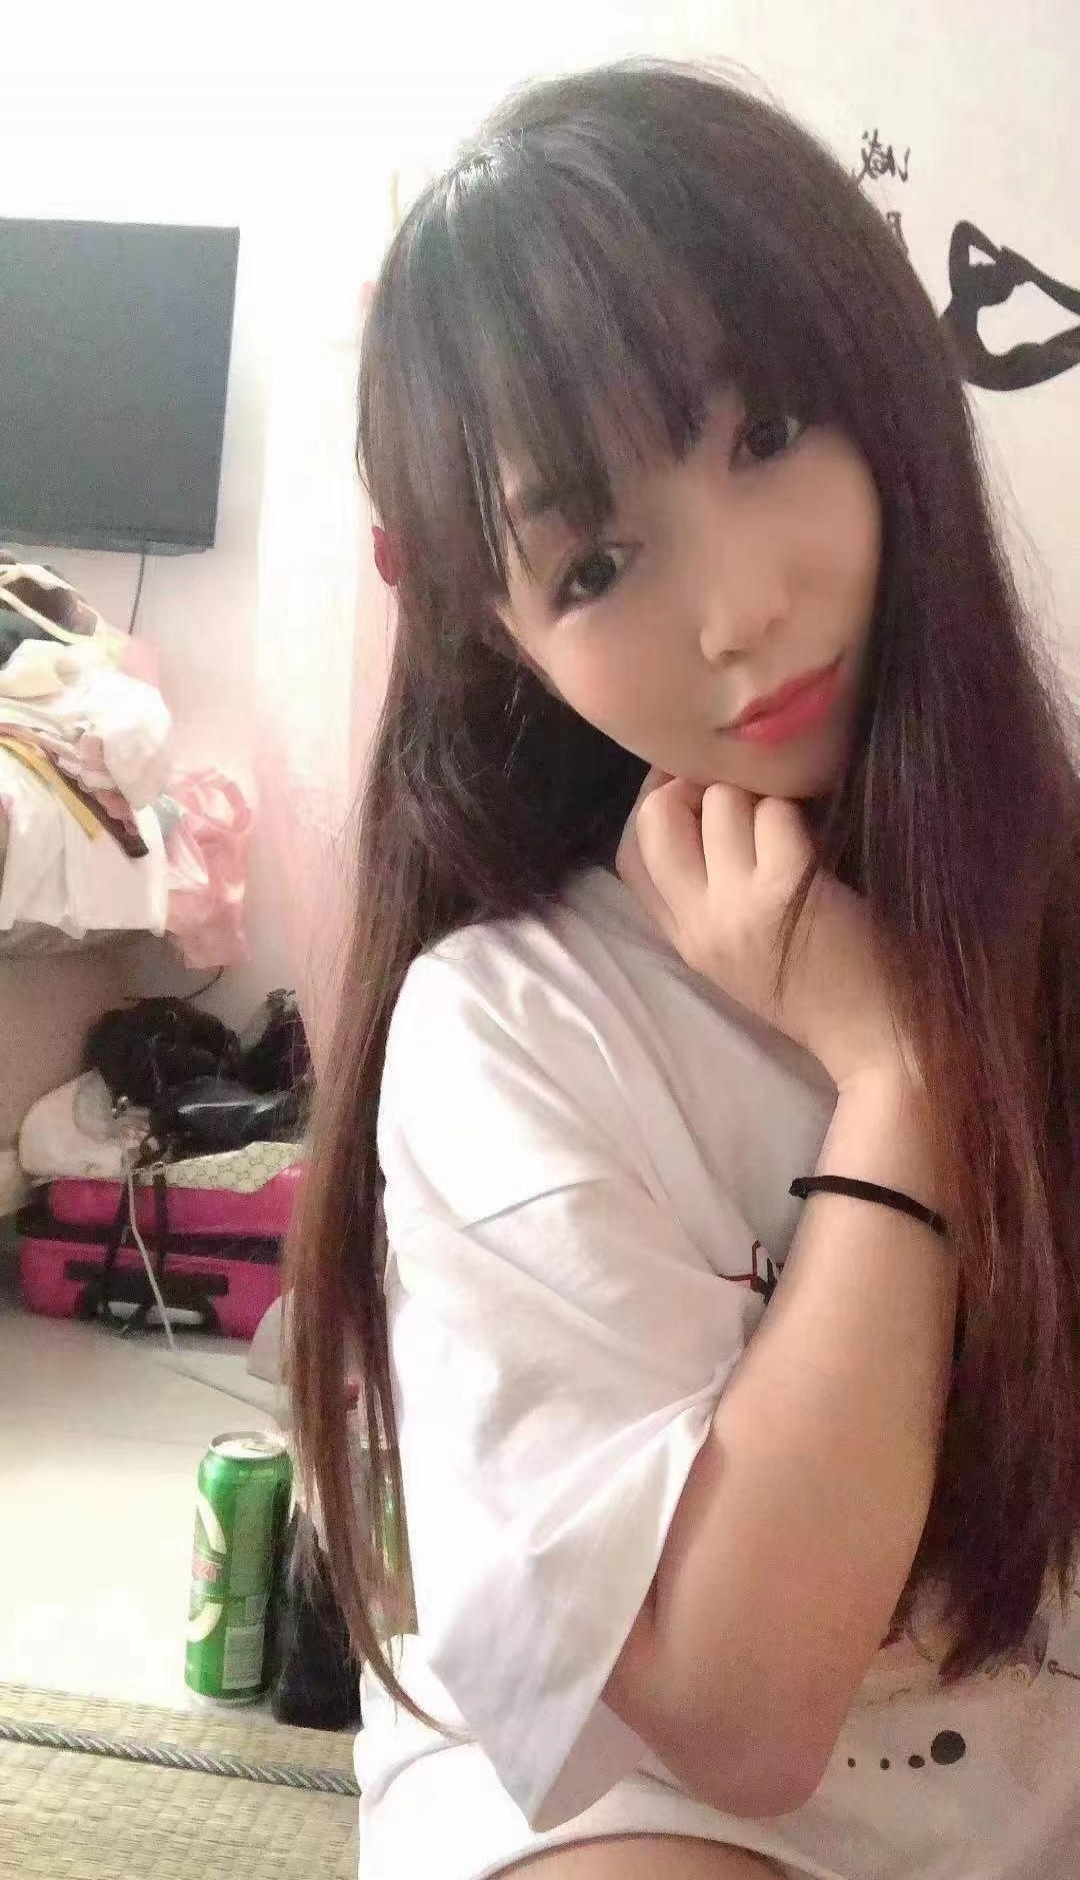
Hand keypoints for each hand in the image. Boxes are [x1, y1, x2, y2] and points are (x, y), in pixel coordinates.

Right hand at [615, 769, 908, 1090]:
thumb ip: (709, 900)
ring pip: (721, 803)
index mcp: (687, 941)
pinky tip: (820, 839)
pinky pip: (775, 814)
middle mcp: (700, 924)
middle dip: (697, 787)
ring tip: (792, 826)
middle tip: (744, 794)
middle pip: (656, 817)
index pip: (630, 855)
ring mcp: (739, 907)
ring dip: (760, 798)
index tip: (691, 788)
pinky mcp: (786, 889)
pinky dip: (798, 812)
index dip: (653, 806)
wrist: (881, 1042)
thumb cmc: (825, 992)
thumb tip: (702, 814)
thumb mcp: (741, 956)